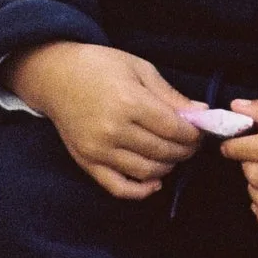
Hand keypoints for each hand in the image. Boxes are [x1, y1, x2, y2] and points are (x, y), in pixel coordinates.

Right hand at [4, 43, 201, 200]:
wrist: (56, 76)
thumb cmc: (100, 66)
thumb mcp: (139, 69)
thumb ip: (170, 94)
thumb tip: (202, 112)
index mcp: (128, 102)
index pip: (173, 128)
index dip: (194, 133)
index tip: (200, 130)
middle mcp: (113, 130)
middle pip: (163, 151)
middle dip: (185, 150)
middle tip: (192, 142)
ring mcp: (98, 150)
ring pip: (147, 171)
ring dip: (168, 167)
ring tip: (173, 154)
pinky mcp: (86, 162)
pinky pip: (118, 188)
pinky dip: (141, 191)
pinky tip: (155, 182)